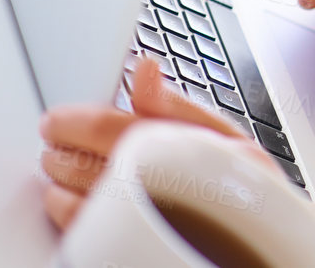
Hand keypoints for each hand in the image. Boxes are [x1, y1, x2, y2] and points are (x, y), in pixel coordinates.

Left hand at [39, 54, 272, 229]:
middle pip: (85, 161)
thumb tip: (144, 69)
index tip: (60, 119)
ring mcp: (141, 219)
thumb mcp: (224, 138)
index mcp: (180, 149)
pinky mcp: (131, 242)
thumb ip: (176, 105)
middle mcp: (159, 185)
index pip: (110, 127)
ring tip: (58, 163)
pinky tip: (62, 198)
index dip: (77, 120)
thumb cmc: (242, 191)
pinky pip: (81, 226)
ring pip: (76, 193)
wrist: (259, 245)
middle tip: (55, 137)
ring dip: (59, 175)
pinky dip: (63, 209)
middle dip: (63, 146)